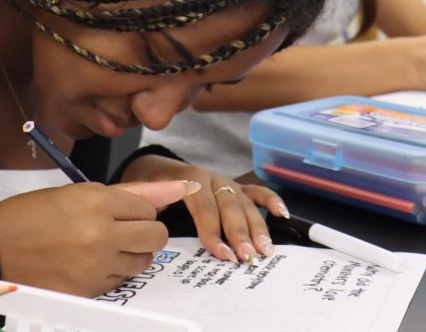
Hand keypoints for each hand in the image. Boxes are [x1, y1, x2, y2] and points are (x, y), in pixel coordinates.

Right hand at [0, 179, 196, 295]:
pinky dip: (112, 272)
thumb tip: (177, 188)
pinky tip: (90, 262)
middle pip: (155, 235)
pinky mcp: (89, 289)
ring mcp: (95, 265)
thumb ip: (129, 193)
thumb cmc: (32, 215)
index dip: (138, 209)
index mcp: (96, 201)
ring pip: (142, 261)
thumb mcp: (77, 193)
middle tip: (123, 229)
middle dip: (145, 232)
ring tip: (103, 245)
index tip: (122, 211)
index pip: (148, 207)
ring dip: (131, 253)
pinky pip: (120, 281)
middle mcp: (100, 233)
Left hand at [121, 154, 286, 264]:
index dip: (212, 230)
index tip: (220, 253)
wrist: (156, 169)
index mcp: (188, 179)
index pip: (203, 206)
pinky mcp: (235, 188)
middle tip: (246, 256)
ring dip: (257, 227)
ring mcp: (225, 182)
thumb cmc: (151, 188)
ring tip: (265, 249)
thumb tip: (155, 232)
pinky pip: (256, 192)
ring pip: (244, 203)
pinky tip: (281, 215)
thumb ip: (151, 210)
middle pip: (229, 206)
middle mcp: (211, 178)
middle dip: (238, 233)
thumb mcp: (144, 197)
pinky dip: (270, 201)